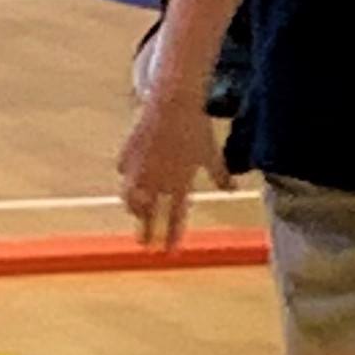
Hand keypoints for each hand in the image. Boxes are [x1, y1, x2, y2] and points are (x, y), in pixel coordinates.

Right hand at [117, 99, 225, 250]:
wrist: (174, 103)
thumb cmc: (196, 128)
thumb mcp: (211, 154)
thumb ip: (220, 175)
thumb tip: (231, 190)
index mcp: (179, 182)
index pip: (174, 216)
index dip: (171, 235)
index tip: (167, 251)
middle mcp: (157, 179)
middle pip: (148, 213)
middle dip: (145, 231)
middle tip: (143, 244)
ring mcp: (140, 167)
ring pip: (130, 196)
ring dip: (134, 207)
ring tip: (135, 212)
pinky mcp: (128, 152)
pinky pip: (123, 170)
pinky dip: (127, 176)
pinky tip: (128, 177)